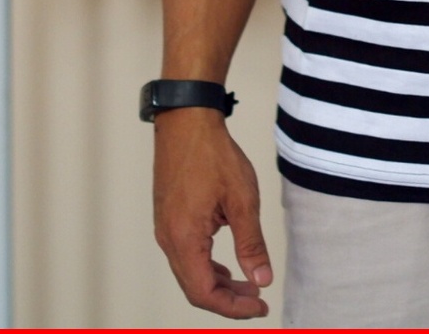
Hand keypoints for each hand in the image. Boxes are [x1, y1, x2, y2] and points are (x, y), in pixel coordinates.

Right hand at [153, 108, 272, 317]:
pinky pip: (187, 254)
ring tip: (249, 284)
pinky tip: (228, 262)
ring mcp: (165, 228)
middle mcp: (169, 239)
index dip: (233, 307)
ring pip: (190, 272)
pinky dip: (208, 265)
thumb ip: (251, 243)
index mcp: (184, 239)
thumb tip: (262, 280)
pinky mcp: (169, 218)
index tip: (260, 308)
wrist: (187, 121)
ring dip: (219, 282)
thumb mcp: (242, 198)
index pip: (204, 292)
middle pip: (195, 287)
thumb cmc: (214, 155)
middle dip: (228, 299)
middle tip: (258, 300)